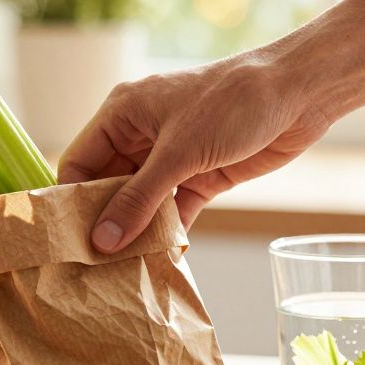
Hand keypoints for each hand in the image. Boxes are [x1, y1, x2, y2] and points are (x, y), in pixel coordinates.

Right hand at [58, 52, 333, 252]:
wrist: (301, 92)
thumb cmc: (233, 102)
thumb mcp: (179, 154)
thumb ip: (138, 200)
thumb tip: (101, 241)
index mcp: (122, 113)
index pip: (80, 162)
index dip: (69, 200)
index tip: (63, 240)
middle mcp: (141, 135)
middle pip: (107, 187)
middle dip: (103, 222)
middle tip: (89, 266)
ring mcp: (172, 157)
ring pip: (140, 203)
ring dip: (134, 232)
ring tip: (119, 272)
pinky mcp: (201, 176)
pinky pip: (172, 211)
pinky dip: (166, 233)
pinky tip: (157, 260)